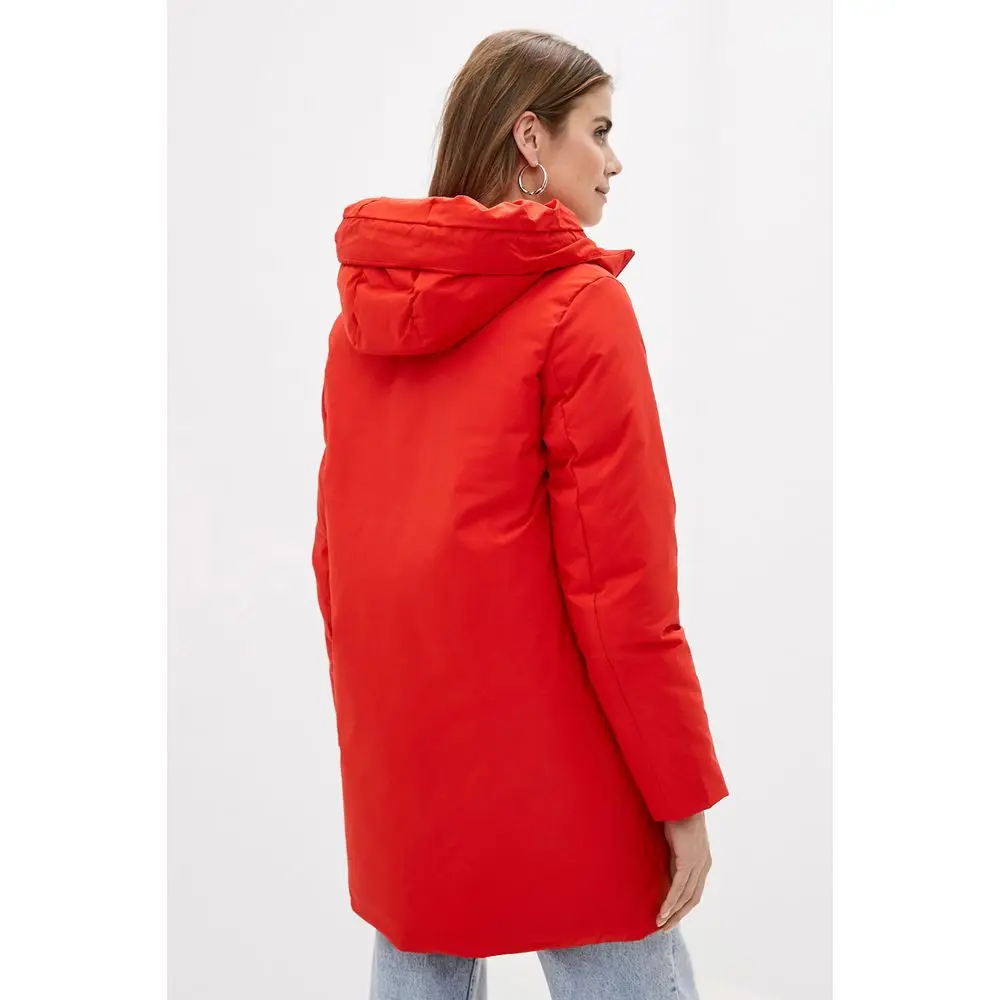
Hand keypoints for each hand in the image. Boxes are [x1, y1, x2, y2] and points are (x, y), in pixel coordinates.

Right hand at [656, 811, 711, 932]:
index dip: (683, 905)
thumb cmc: (677, 815)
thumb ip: (675, 856)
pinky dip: (670, 902)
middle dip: (679, 915)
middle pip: (693, 899)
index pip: (694, 890)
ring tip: (660, 924)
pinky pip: (679, 888)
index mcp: (703, 861)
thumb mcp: (676, 841)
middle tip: (665, 927)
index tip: (671, 915)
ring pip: (686, 897)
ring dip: (673, 913)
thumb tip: (665, 868)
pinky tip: (662, 912)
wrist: (682, 801)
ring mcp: (697, 865)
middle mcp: (703, 865)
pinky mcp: (688, 862)